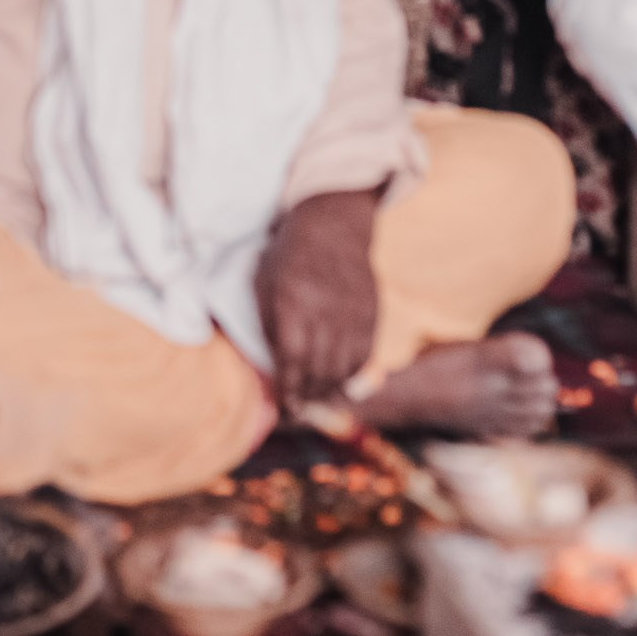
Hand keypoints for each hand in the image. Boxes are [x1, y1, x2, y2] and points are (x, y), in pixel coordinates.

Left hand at [255, 193, 380, 410]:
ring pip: (343, 368)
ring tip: (316, 399)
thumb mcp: (265, 283)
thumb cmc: (288, 257)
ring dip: (328, 390)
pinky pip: (363, 357)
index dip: (289, 388)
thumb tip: (275, 369)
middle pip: (319, 369)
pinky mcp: (371, 315)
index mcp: (293, 301)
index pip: (293, 359)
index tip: (284, 405)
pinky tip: (337, 382)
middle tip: (298, 408)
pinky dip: (350, 375)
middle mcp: (326, 310)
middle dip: (307, 395)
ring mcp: (352, 313)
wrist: (333, 226)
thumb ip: (269, 326)